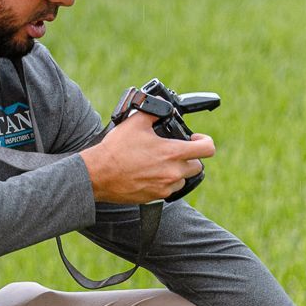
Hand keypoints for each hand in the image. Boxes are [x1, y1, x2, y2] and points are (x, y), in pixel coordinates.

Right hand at [79, 113, 214, 205]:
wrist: (98, 175)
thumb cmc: (115, 150)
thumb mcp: (135, 122)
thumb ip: (154, 112)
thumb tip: (162, 108)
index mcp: (173, 153)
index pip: (207, 149)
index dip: (205, 141)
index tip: (195, 139)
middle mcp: (173, 173)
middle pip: (197, 166)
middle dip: (190, 157)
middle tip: (176, 150)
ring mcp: (165, 187)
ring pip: (183, 179)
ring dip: (178, 171)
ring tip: (162, 162)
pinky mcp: (155, 197)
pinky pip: (169, 190)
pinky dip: (164, 181)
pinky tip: (151, 173)